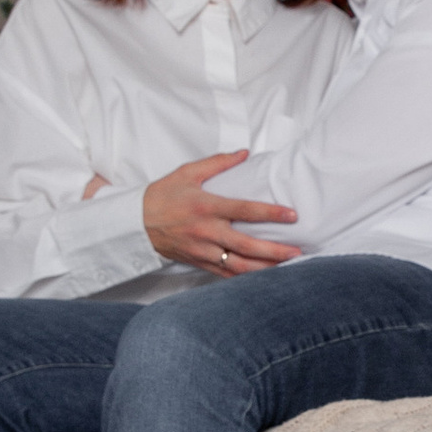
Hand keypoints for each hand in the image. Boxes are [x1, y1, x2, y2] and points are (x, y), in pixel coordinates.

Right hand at [142, 147, 299, 273]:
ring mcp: (202, 250)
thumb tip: (245, 153)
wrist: (133, 223)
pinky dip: (245, 278)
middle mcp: (206, 231)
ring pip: (238, 265)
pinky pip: (225, 274)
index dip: (271, 213)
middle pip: (246, 245)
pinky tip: (262, 277)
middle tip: (297, 252)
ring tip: (287, 268)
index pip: (245, 210)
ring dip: (264, 268)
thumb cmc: (161, 195)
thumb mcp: (187, 172)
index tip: (292, 215)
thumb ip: (218, 162)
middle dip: (274, 251)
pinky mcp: (198, 262)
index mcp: (206, 207)